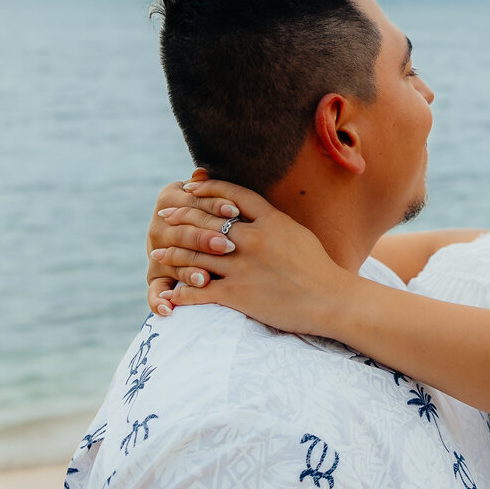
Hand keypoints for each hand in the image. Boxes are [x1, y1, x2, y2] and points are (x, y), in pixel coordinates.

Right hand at [146, 170, 238, 315]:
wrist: (206, 229)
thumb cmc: (219, 209)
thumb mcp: (217, 195)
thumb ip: (211, 187)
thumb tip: (201, 173)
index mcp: (170, 198)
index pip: (193, 202)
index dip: (215, 205)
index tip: (235, 210)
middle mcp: (158, 225)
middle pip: (182, 232)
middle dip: (204, 239)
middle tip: (227, 246)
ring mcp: (156, 251)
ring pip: (171, 261)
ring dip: (187, 270)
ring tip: (204, 280)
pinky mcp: (156, 275)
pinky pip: (155, 290)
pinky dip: (158, 301)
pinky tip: (168, 311)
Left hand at [147, 178, 354, 336]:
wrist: (331, 300)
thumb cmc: (318, 268)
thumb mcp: (296, 233)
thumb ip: (271, 220)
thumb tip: (252, 209)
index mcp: (270, 220)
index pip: (231, 195)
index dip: (207, 189)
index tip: (189, 187)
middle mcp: (254, 239)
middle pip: (206, 221)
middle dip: (180, 218)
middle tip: (163, 216)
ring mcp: (243, 266)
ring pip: (196, 255)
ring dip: (172, 254)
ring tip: (157, 254)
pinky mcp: (238, 294)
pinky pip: (200, 290)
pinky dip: (182, 292)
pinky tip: (171, 293)